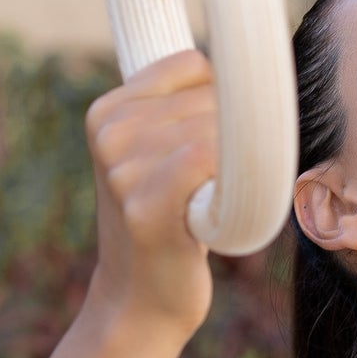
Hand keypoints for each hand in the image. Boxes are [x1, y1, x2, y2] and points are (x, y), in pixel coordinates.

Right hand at [81, 48, 217, 341]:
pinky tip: (215, 211)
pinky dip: (230, 180)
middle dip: (236, 139)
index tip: (221, 143)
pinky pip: (206, 159)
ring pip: (215, 130)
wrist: (143, 296)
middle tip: (219, 184)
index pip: (195, 66)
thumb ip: (184, 106)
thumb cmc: (172, 218)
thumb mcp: (162, 153)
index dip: (226, 103)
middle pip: (212, 99)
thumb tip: (249, 61)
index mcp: (108, 110)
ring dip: (238, 166)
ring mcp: (121, 168)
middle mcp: (109, 132)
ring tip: (214, 202)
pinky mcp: (143, 205)